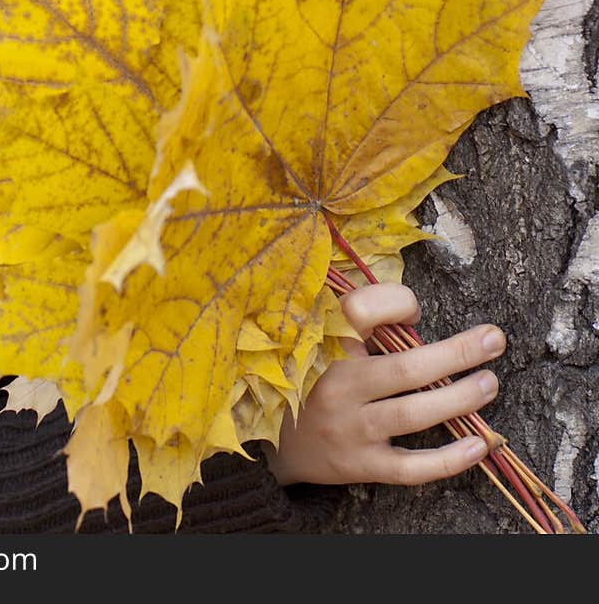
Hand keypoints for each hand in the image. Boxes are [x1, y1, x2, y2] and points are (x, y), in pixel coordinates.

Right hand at [264, 281, 505, 486]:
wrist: (274, 440)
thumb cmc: (311, 375)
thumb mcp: (321, 337)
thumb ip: (360, 320)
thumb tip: (415, 315)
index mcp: (326, 344)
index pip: (364, 311)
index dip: (398, 303)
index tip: (415, 311)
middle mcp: (338, 384)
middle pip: (405, 367)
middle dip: (458, 353)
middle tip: (496, 340)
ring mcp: (351, 429)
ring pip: (413, 414)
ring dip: (460, 398)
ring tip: (489, 384)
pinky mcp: (361, 465)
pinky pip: (409, 468)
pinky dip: (448, 459)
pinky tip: (480, 445)